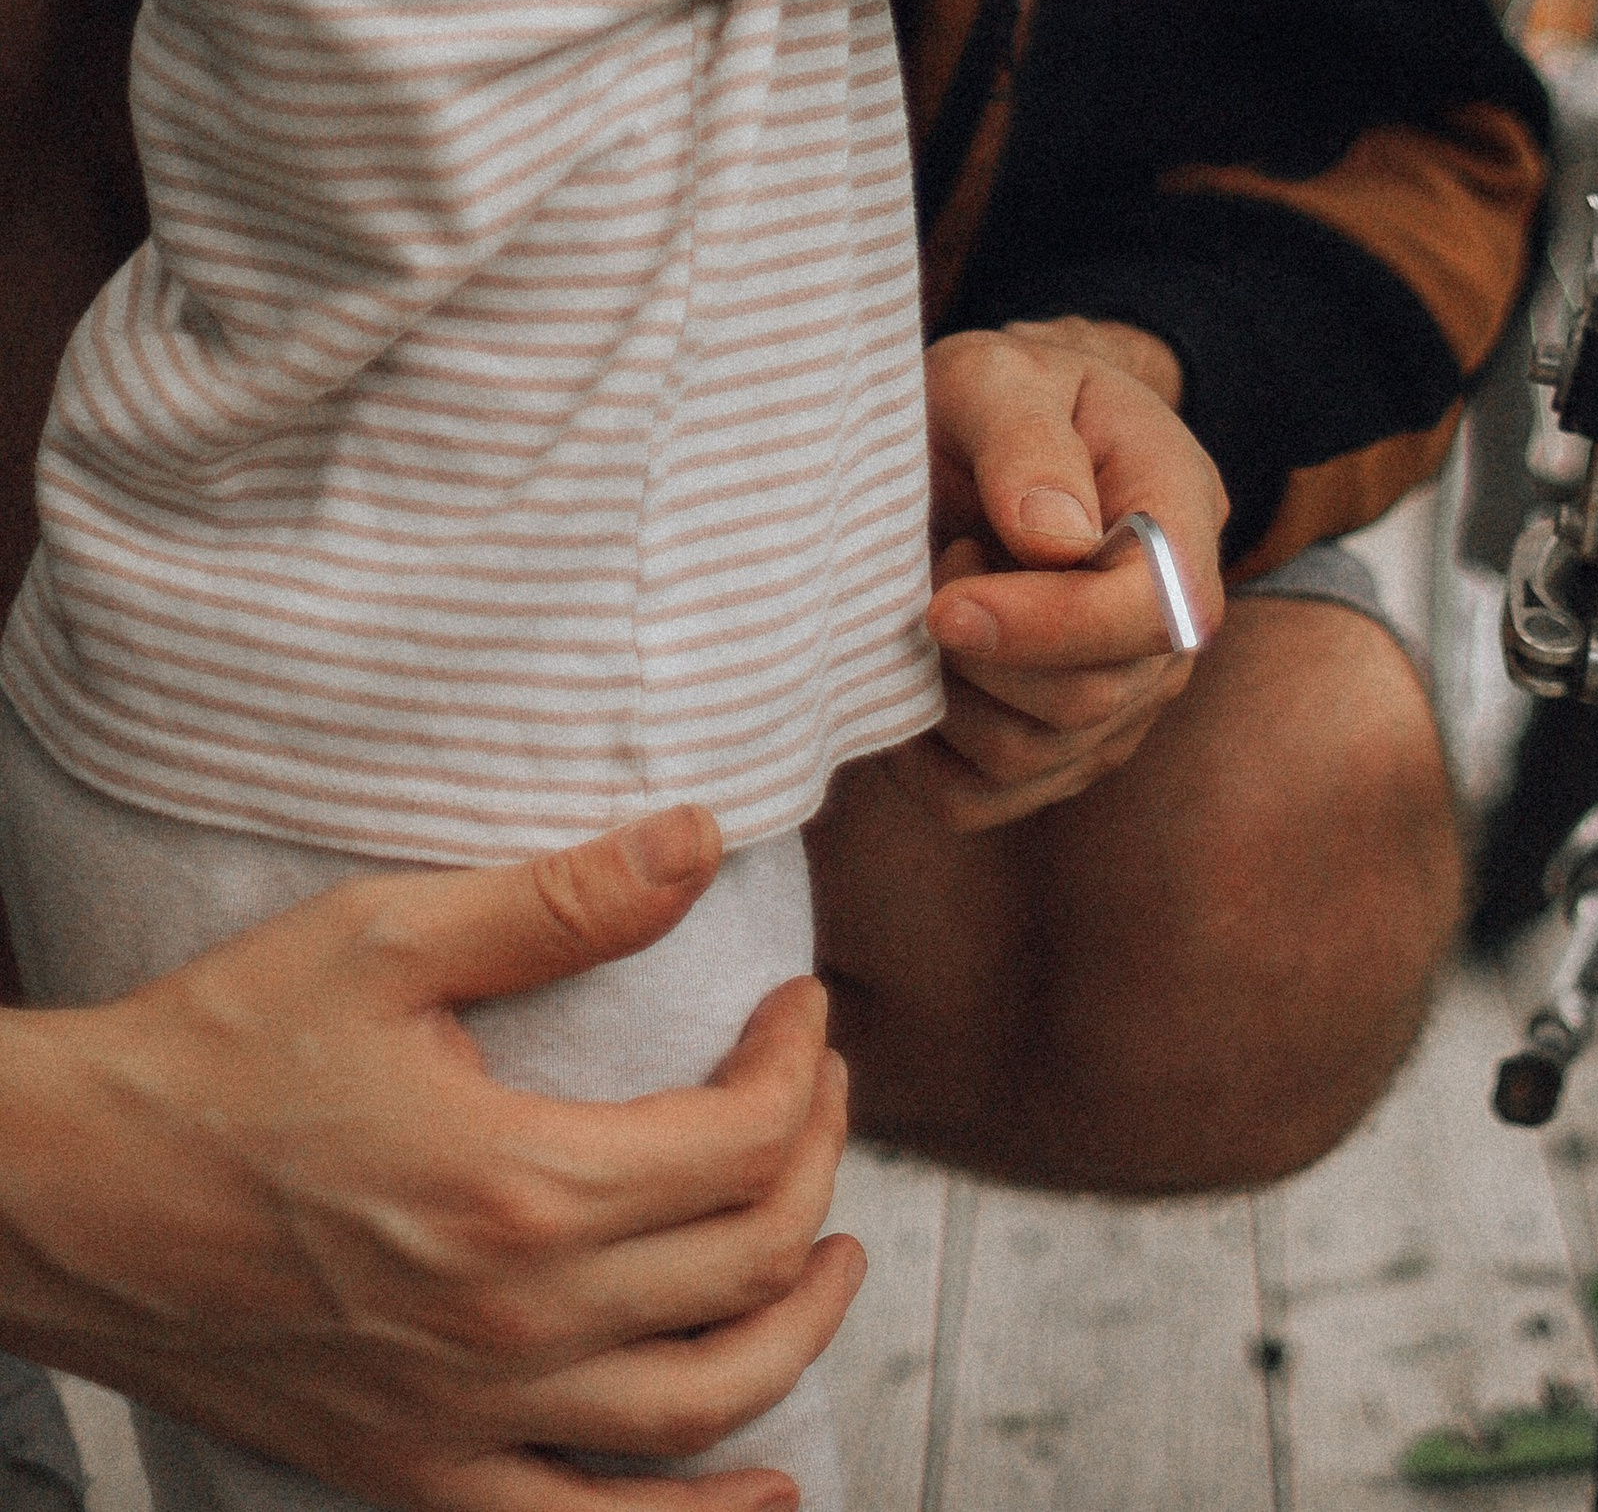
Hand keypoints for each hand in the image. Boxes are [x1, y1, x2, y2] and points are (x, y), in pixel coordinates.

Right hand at [0, 807, 856, 1511]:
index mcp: (520, 1186)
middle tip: (815, 1092)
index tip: (797, 1007)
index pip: (743, 1142)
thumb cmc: (216, 1053)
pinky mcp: (415, 1473)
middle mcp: (514, 1323)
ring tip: (830, 1252)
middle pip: (748, 1262)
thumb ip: (561, 899)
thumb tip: (702, 840)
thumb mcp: (388, 939)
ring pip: (705, 1408)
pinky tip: (766, 1489)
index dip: (800, 1066)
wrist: (65, 1193)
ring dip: (799, 1328)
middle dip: (814, 1164)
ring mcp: (467, 1418)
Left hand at [906, 320, 1226, 830]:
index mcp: (1178, 518)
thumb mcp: (1000, 374)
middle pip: (1087, 701)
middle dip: (980, 651)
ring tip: (936, 597)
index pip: (1153, 615)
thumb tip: (1054, 540)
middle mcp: (1167, 630)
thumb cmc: (1002, 396)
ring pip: (1027, 759)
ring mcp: (1118, 702)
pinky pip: (978, 800)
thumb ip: (1027, 440)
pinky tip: (903, 679)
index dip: (1050, 626)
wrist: (996, 433)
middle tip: (939, 563)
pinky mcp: (1053, 750)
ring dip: (947, 692)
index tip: (946, 603)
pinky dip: (919, 758)